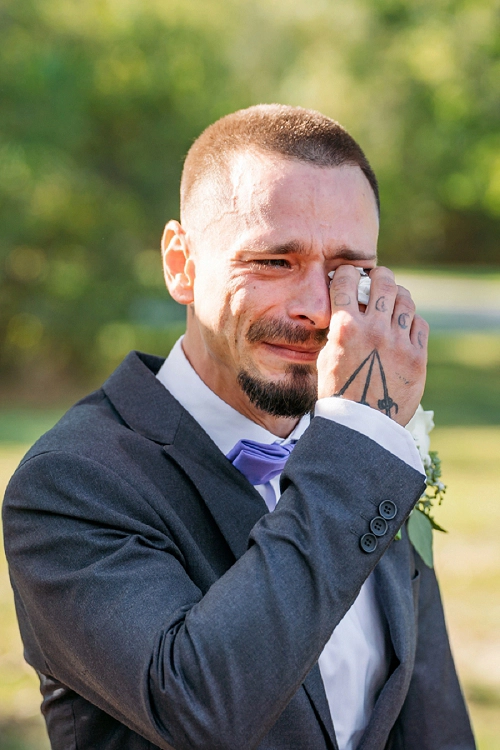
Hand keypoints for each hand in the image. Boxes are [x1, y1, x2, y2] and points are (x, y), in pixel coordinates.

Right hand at [317, 266, 427, 425]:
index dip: (346, 273)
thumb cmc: (338, 392)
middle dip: (378, 275)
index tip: (348, 275)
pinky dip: (411, 321)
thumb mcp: (327, 356)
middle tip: (377, 278)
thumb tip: (350, 307)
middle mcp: (374, 329)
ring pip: (405, 300)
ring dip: (397, 295)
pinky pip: (419, 324)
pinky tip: (403, 326)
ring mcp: (399, 342)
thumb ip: (339, 329)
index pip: (346, 280)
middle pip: (383, 281)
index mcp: (345, 327)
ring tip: (393, 300)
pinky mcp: (417, 357)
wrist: (360, 426)